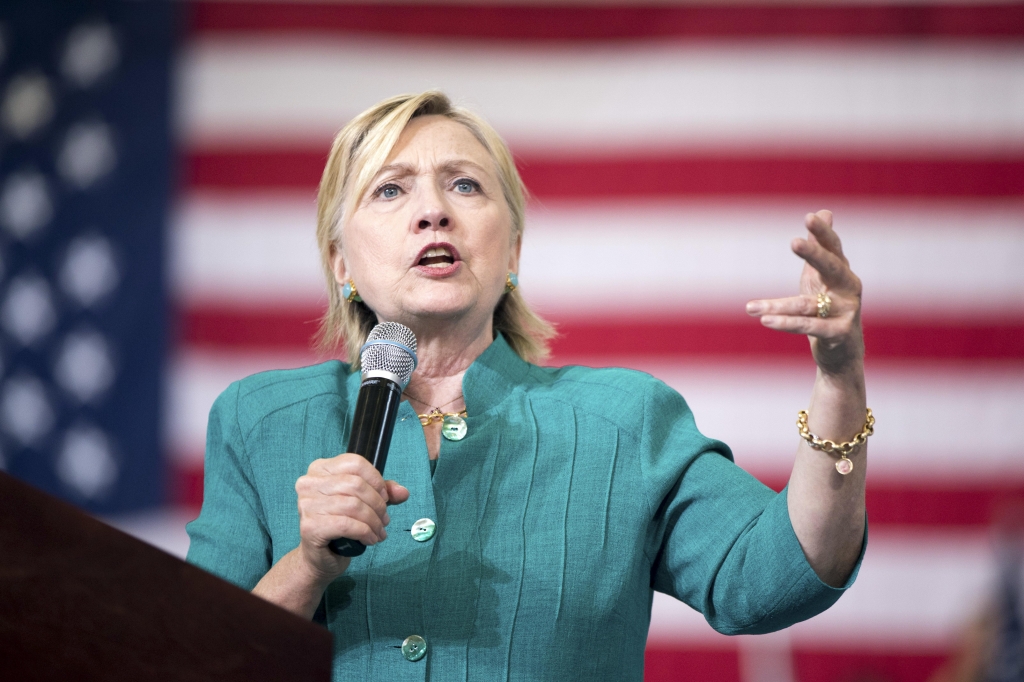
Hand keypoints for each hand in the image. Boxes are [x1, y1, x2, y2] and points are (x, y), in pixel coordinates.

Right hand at [294, 453, 409, 582]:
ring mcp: (306, 504)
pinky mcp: (310, 526)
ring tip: (379, 531)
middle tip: (384, 520)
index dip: (376, 480)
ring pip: (353, 505)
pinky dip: (365, 532)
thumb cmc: (340, 525)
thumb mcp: (364, 502)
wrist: (319, 557)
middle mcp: (309, 483)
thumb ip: (383, 493)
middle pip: (356, 484)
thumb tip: (403, 492)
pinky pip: (347, 525)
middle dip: (377, 504)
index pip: (355, 463)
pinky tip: (370, 539)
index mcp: (320, 469)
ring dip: (373, 521)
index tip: (385, 497)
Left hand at [746, 210, 863, 375]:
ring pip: (808, 305)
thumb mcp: (821, 275)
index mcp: (842, 271)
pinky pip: (810, 327)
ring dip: (777, 306)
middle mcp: (849, 288)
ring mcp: (847, 312)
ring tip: (749, 307)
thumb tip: (823, 210)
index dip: (823, 232)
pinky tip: (765, 320)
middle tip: (793, 242)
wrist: (842, 352)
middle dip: (814, 254)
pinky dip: (786, 324)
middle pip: (832, 267)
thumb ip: (820, 246)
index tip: (810, 216)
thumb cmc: (828, 307)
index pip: (833, 248)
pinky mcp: (840, 334)